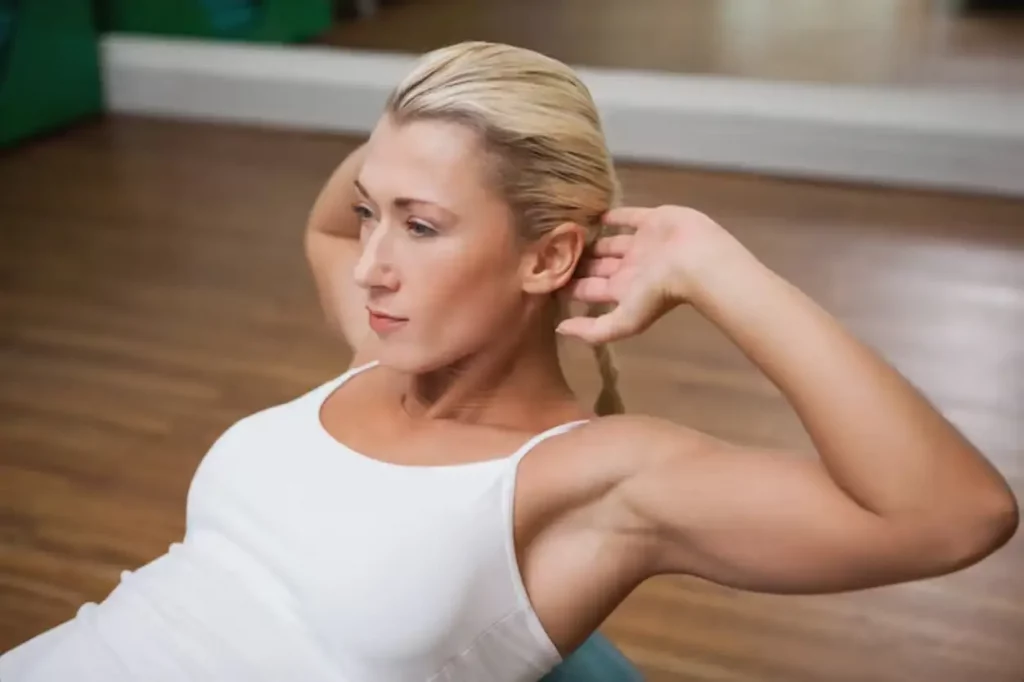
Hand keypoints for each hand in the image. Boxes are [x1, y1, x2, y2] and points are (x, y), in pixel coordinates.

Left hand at [557, 205, 748, 344]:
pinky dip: (612, 216)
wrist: (695, 260)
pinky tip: (593, 214)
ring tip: (566, 231)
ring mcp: (641, 245)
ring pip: (609, 243)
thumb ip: (594, 330)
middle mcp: (630, 269)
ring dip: (591, 240)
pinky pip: (627, 217)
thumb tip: (559, 329)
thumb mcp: (625, 321)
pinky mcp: (651, 221)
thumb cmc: (659, 292)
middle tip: (549, 250)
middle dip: (577, 263)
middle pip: (596, 267)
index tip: (543, 276)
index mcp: (622, 291)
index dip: (569, 286)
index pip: (588, 289)